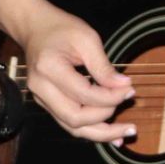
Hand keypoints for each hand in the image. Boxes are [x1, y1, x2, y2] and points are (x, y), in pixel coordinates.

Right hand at [11, 0, 135, 144]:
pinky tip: (112, 134)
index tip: (129, 88)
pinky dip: (92, 130)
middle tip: (128, 102)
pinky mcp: (48, 104)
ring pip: (72, 127)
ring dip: (101, 133)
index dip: (110, 96)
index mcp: (48, 68)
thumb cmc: (61, 30)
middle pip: (75, 118)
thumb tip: (123, 86)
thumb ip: (103, 65)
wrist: (35, 29)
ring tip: (126, 132)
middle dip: (106, 116)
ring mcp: (42, 99)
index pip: (83, 94)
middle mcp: (41, 88)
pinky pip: (70, 123)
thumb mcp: (86, 39)